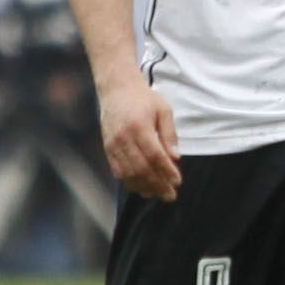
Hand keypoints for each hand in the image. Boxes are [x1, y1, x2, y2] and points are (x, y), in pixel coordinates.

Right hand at [98, 75, 180, 200]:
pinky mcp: (107, 148)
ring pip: (127, 172)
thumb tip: (175, 157)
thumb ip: (169, 134)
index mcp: (139, 127)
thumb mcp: (164, 110)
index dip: (166, 171)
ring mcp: (113, 144)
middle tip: (170, 195)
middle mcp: (124, 138)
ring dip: (143, 186)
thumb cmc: (144, 98)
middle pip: (141, 168)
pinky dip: (129, 182)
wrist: (116, 88)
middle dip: (157, 184)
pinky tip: (141, 188)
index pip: (155, 156)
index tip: (177, 182)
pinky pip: (117, 170)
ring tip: (157, 195)